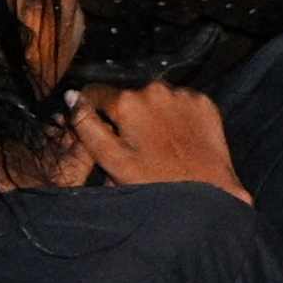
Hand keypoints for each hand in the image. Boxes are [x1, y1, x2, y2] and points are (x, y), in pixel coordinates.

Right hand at [72, 82, 248, 196]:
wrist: (210, 193)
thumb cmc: (157, 182)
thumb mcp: (112, 160)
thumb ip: (87, 125)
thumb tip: (72, 97)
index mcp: (128, 102)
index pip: (95, 92)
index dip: (92, 111)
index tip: (100, 129)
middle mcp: (155, 89)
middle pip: (127, 96)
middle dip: (125, 115)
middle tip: (132, 146)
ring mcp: (182, 94)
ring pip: (154, 98)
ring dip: (150, 114)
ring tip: (157, 145)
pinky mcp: (203, 102)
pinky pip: (180, 102)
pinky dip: (175, 116)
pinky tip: (177, 140)